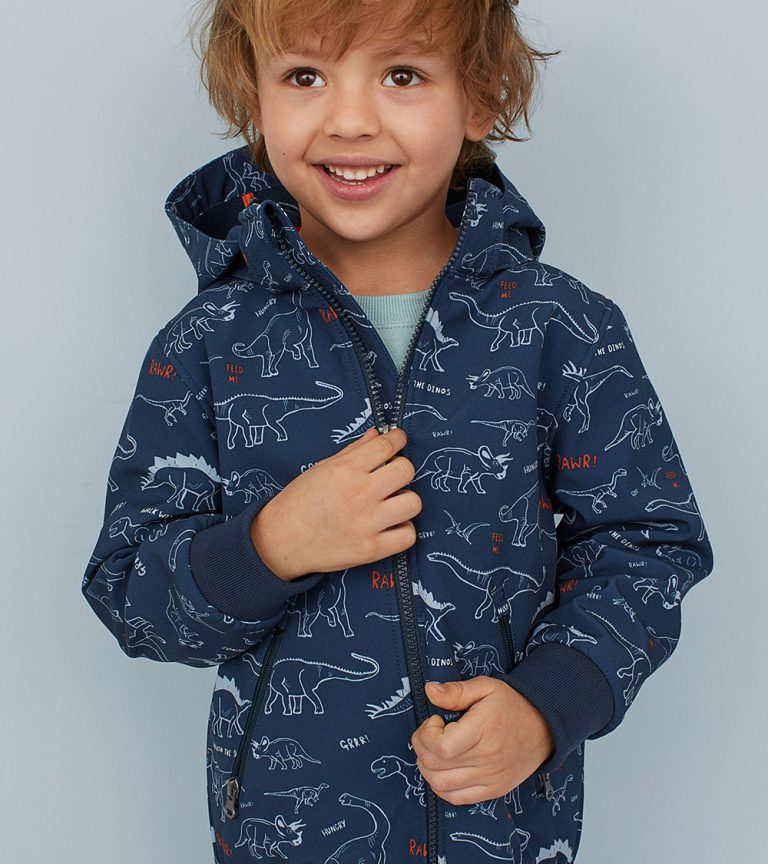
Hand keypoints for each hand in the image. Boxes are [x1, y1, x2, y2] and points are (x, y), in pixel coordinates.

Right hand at [250, 427, 421, 580]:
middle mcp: (359, 494)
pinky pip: (407, 535)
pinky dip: (402, 530)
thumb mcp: (321, 468)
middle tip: (391, 476)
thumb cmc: (298, 502)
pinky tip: (389, 526)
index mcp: (344, 470)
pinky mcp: (370, 549)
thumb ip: (353, 451)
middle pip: (406, 471)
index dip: (397, 439)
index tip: (398, 439)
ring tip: (390, 503)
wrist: (280, 541)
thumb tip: (378, 434)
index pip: (386, 445)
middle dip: (401, 469)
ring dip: (404, 501)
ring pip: (413, 502)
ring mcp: (367, 523)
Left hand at [410, 676, 555, 805]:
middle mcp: (487, 759)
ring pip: (441, 785)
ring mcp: (490, 778)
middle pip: (436, 765)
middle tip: (431, 732)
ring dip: (427, 767)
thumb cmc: (512, 705)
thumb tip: (430, 690)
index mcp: (484, 730)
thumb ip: (456, 690)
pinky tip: (444, 768)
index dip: (427, 734)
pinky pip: (456, 798)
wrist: (544, 727)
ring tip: (436, 750)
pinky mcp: (493, 790)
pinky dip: (441, 786)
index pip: (441, 747)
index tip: (436, 720)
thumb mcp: (486, 687)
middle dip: (422, 746)